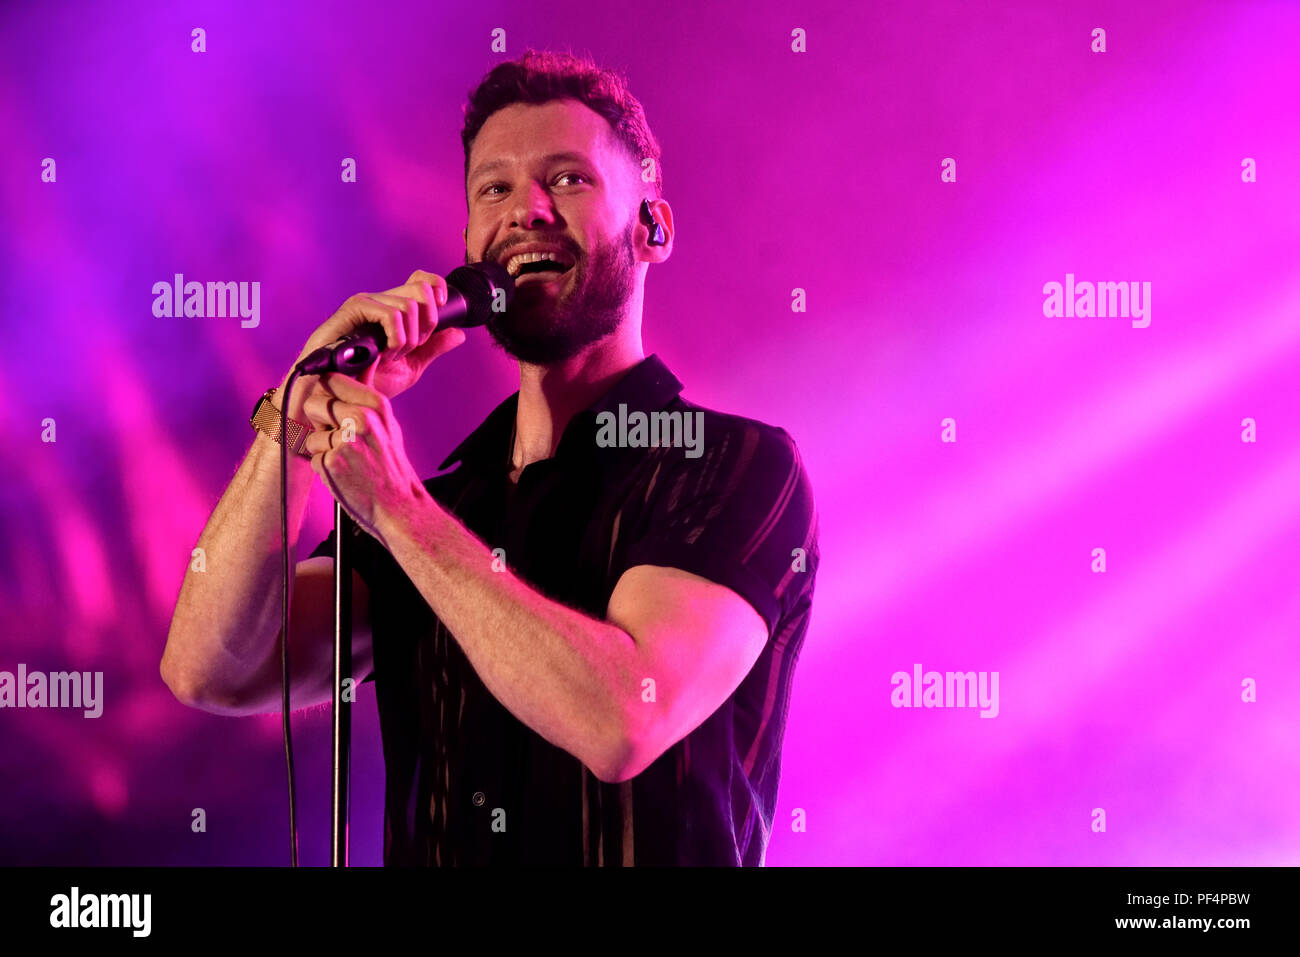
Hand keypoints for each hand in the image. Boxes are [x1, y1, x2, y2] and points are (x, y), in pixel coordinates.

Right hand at [283, 270, 466, 418]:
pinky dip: (396, 337)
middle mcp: (380, 301)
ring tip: (393, 355)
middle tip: (412, 347)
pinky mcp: (352, 310)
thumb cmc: (364, 382)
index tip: (442, 312)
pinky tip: (385, 353)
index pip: (421, 280)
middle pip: (421, 288)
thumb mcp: (408, 367)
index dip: (438, 288)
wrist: (335, 397)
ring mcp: (366, 304)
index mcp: (394, 309)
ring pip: (408, 304)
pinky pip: (389, 313)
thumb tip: (459, 333)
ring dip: (409, 337)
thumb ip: (431, 348)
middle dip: (428, 322)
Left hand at [300, 371, 426, 541]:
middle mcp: (360, 419)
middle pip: (314, 404)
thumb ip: (369, 391)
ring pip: (311, 434)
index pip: (331, 380)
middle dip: (320, 423)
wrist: (398, 506)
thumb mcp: (388, 423)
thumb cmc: (391, 466)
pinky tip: (345, 473)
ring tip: (348, 460)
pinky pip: (313, 457)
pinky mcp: (331, 462)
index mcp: (375, 405)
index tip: (334, 409)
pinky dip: (324, 467)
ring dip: (323, 449)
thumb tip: (367, 359)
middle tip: (341, 439)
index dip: (326, 394)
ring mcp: (345, 441)